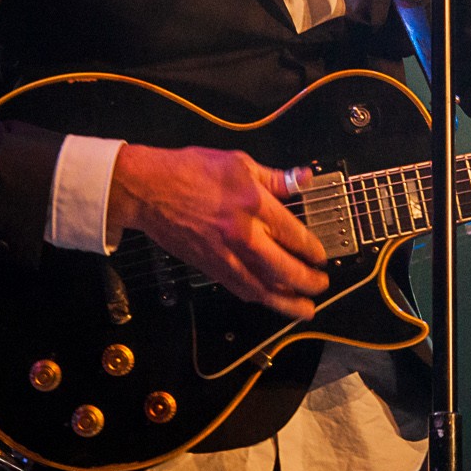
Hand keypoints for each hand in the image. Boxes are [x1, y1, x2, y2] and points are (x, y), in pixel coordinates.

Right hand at [107, 145, 328, 318]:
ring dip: (288, 301)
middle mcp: (243, 234)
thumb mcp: (239, 163)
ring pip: (263, 287)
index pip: (294, 235)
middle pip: (284, 268)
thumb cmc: (191, 170)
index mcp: (253, 204)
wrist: (149, 190)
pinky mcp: (209, 266)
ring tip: (305, 308)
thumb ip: (276, 178)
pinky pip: (240, 288)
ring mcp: (225, 254)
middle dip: (307, 281)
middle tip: (321, 284)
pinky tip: (270, 300)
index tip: (322, 256)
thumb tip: (305, 179)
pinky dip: (259, 297)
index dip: (313, 249)